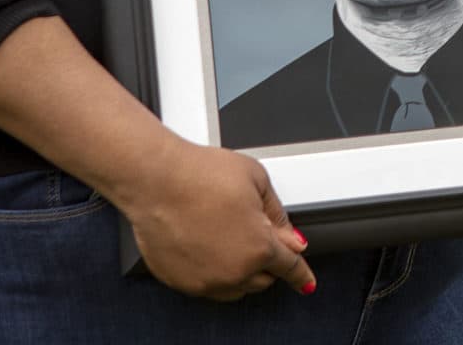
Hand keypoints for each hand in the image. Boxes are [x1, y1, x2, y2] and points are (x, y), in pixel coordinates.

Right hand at [121, 137, 314, 300]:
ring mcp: (206, 281)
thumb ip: (278, 214)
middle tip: (254, 234)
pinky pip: (207, 286)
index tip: (306, 282)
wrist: (155, 179)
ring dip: (241, 271)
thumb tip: (290, 237)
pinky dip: (213, 272)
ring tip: (226, 237)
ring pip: (236, 288)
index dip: (301, 274)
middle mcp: (234, 271)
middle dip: (266, 261)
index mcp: (259, 247)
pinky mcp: (181, 282)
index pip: (289, 267)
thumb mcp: (256, 179)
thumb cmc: (199, 174)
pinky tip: (205, 245)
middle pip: (264, 279)